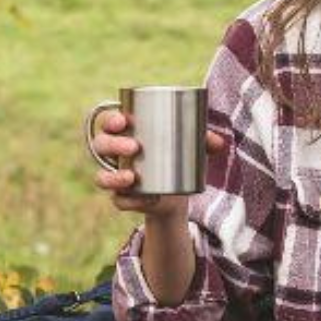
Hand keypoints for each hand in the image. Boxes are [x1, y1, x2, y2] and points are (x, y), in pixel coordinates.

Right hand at [90, 109, 226, 221]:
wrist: (177, 191)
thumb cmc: (178, 156)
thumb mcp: (191, 146)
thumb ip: (204, 140)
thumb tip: (219, 143)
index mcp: (125, 133)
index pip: (108, 122)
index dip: (109, 120)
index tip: (123, 120)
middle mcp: (114, 155)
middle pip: (101, 146)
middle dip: (113, 144)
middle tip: (134, 147)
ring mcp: (116, 177)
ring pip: (102, 176)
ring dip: (112, 177)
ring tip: (131, 177)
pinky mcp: (123, 198)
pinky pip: (118, 200)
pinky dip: (126, 200)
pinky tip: (138, 199)